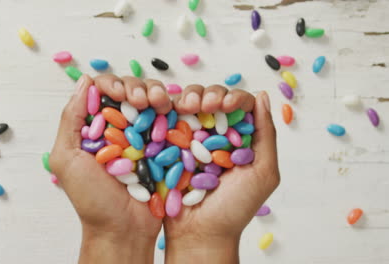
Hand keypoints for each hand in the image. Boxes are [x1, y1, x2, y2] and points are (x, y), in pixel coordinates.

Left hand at [49, 74, 172, 263]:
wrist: (124, 229)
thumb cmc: (91, 199)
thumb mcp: (67, 159)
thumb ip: (70, 120)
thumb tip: (84, 80)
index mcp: (97, 127)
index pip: (105, 92)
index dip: (113, 84)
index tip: (120, 94)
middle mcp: (122, 127)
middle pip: (132, 91)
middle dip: (138, 88)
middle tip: (142, 101)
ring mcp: (145, 136)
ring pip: (154, 101)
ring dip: (158, 95)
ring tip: (160, 104)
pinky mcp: (166, 146)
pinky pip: (173, 121)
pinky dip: (175, 111)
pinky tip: (176, 111)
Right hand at [164, 85, 279, 262]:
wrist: (199, 233)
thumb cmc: (235, 209)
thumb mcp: (262, 173)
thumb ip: (265, 135)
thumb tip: (262, 96)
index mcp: (238, 138)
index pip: (239, 105)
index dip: (233, 97)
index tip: (227, 105)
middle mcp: (214, 134)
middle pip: (212, 99)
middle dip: (209, 95)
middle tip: (205, 106)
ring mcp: (189, 138)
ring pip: (188, 104)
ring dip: (188, 98)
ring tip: (187, 107)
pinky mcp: (167, 145)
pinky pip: (166, 120)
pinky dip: (167, 109)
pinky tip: (169, 110)